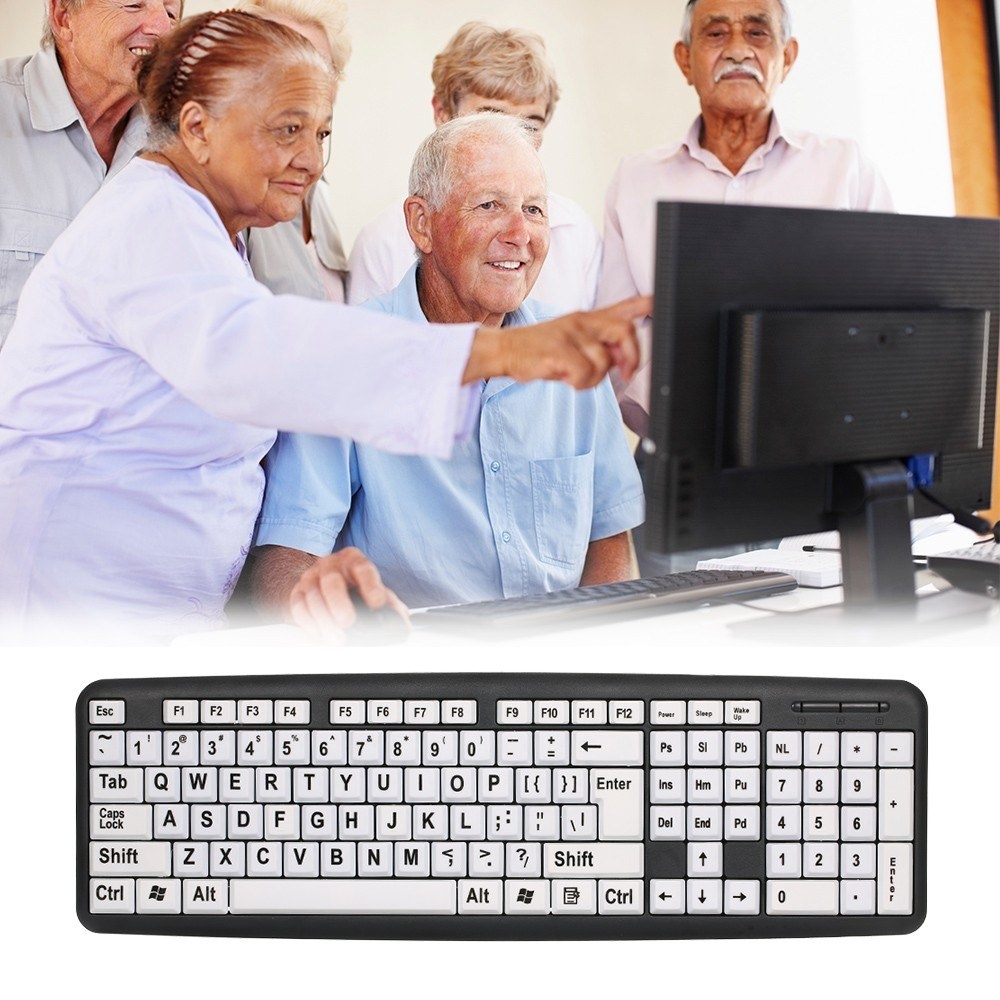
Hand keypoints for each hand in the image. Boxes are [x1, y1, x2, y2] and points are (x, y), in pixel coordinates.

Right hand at [287, 548, 408, 642]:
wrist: (322, 584)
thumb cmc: (354, 589)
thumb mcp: (375, 591)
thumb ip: (391, 605)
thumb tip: (402, 623)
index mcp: (354, 560)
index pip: (363, 569)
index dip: (370, 585)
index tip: (378, 603)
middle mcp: (331, 565)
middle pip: (332, 580)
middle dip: (339, 602)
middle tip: (348, 622)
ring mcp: (311, 577)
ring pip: (312, 596)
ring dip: (324, 620)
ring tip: (338, 637)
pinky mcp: (297, 592)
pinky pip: (298, 606)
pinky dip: (309, 623)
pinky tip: (321, 634)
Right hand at [464, 295, 652, 388]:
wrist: (505, 350)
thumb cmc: (541, 351)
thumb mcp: (572, 341)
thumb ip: (600, 347)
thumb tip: (624, 360)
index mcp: (588, 318)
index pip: (623, 306)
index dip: (645, 304)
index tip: (659, 302)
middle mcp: (582, 321)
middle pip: (625, 331)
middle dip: (632, 357)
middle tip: (627, 373)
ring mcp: (570, 333)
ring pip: (604, 361)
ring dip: (594, 378)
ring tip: (576, 377)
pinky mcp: (558, 349)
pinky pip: (585, 373)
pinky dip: (579, 383)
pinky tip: (565, 378)